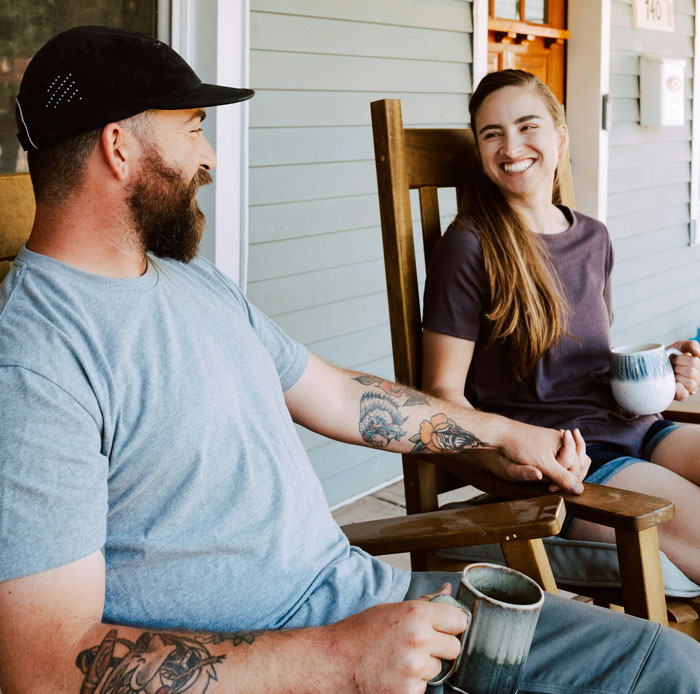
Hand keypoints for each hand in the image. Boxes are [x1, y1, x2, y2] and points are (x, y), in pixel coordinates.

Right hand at [328, 595, 466, 693]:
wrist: (334, 663)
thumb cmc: (358, 634)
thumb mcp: (391, 609)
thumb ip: (424, 602)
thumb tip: (448, 590)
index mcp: (416, 615)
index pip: (459, 620)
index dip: (451, 624)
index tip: (443, 627)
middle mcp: (419, 641)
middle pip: (454, 647)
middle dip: (440, 648)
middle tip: (417, 646)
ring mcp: (415, 669)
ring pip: (439, 669)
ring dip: (425, 667)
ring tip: (399, 660)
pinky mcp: (409, 693)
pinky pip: (424, 687)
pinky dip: (412, 684)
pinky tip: (394, 675)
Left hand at [495, 420, 585, 493]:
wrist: (501, 433)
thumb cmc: (521, 446)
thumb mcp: (543, 464)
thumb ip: (561, 477)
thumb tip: (580, 490)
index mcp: (565, 441)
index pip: (578, 466)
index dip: (567, 481)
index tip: (551, 488)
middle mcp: (561, 440)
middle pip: (576, 463)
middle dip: (567, 477)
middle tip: (550, 487)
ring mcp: (553, 442)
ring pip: (567, 462)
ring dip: (561, 474)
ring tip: (549, 484)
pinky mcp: (544, 445)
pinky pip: (556, 459)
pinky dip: (554, 469)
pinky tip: (545, 475)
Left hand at [668, 340, 699, 399]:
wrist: (653, 363)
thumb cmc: (669, 355)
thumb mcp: (680, 346)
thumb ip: (692, 345)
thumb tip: (698, 353)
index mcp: (699, 367)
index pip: (696, 363)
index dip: (683, 359)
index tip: (677, 358)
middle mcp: (697, 378)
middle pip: (693, 373)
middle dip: (678, 366)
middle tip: (672, 365)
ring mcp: (690, 388)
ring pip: (691, 383)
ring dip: (677, 375)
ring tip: (672, 373)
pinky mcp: (680, 395)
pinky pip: (684, 395)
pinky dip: (678, 389)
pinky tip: (673, 382)